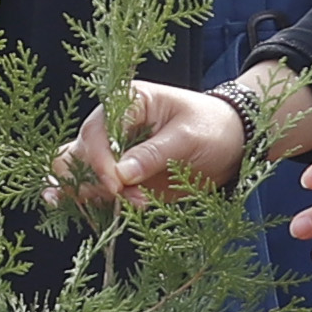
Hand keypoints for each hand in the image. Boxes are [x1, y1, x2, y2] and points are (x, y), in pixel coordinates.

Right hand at [72, 77, 278, 209]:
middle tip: (120, 197)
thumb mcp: (188, 138)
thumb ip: (153, 154)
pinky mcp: (120, 176)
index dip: (100, 159)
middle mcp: (113, 126)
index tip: (116, 184)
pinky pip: (95, 189)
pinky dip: (96, 202)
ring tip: (127, 204)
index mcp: (128, 102)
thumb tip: (120, 175)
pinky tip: (103, 209)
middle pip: (79, 152)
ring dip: (94, 194)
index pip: (97, 130)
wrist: (232, 144)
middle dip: (93, 179)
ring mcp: (114, 152)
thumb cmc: (213, 127)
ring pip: (79, 173)